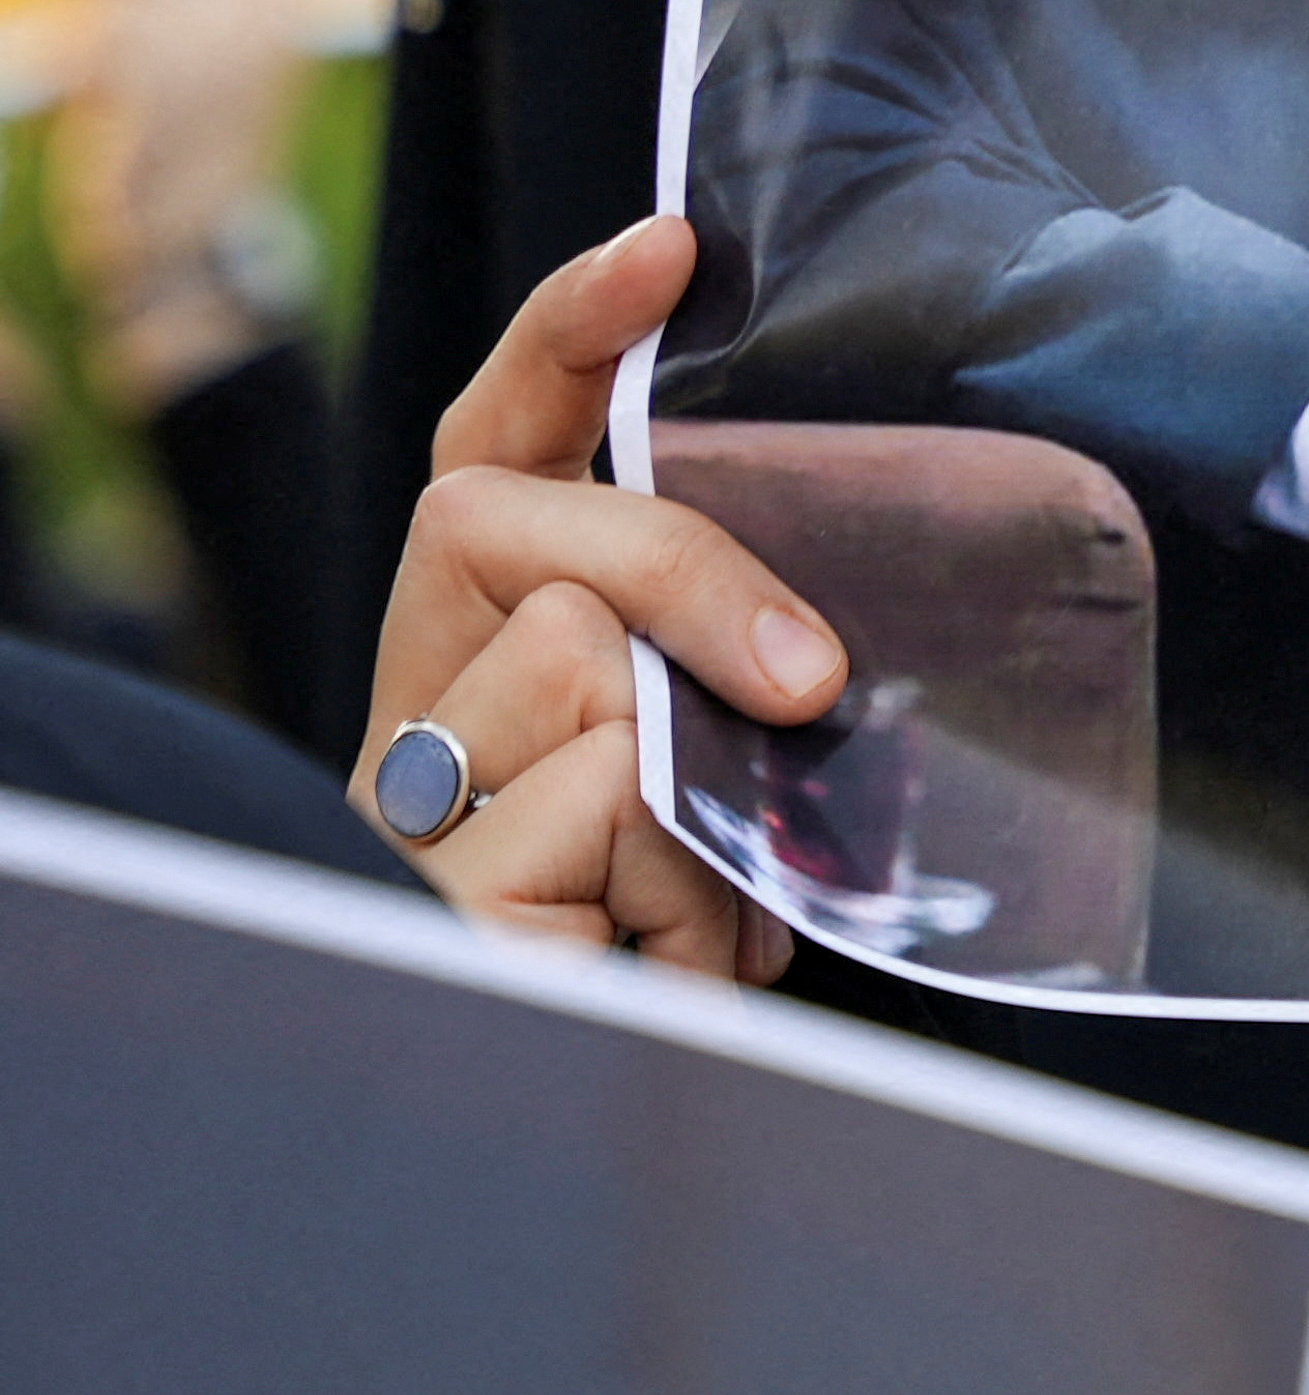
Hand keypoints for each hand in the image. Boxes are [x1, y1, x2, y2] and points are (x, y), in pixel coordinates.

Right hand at [356, 216, 842, 977]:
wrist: (644, 1149)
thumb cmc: (718, 939)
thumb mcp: (749, 771)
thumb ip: (746, 669)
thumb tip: (817, 638)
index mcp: (490, 644)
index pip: (496, 444)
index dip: (566, 334)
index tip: (667, 245)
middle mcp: (419, 705)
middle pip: (538, 537)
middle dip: (693, 582)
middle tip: (811, 685)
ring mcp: (405, 810)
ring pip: (586, 684)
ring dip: (711, 811)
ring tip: (718, 913)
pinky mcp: (427, 906)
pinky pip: (593, 814)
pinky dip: (684, 898)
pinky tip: (678, 974)